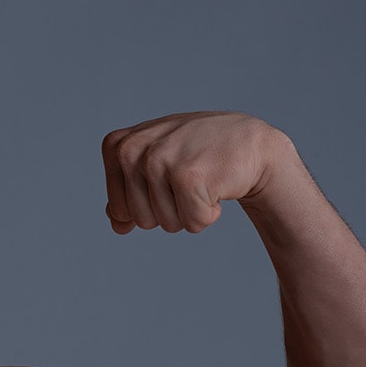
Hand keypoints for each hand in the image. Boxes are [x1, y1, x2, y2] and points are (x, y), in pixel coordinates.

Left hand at [101, 111, 293, 234]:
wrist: (249, 141)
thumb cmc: (196, 155)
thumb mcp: (154, 164)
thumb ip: (127, 193)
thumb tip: (117, 225)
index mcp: (117, 146)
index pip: (118, 210)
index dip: (147, 205)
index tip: (166, 179)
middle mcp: (132, 149)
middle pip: (141, 219)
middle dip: (169, 211)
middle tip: (188, 180)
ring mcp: (159, 160)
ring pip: (166, 223)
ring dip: (190, 211)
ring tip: (202, 180)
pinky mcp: (188, 176)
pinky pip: (192, 223)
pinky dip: (208, 214)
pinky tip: (217, 184)